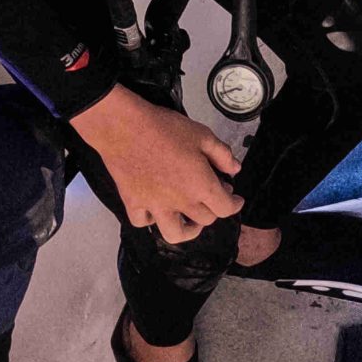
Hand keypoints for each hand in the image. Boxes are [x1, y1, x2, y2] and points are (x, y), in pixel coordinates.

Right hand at [71, 84, 243, 245]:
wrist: (125, 127)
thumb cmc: (164, 127)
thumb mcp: (201, 134)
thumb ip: (222, 154)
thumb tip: (235, 169)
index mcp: (200, 186)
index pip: (225, 207)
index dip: (234, 204)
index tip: (236, 199)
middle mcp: (180, 202)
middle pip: (205, 219)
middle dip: (214, 209)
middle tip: (212, 195)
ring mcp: (155, 207)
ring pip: (176, 234)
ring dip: (187, 230)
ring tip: (189, 220)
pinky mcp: (134, 204)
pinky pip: (144, 222)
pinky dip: (151, 219)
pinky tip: (155, 209)